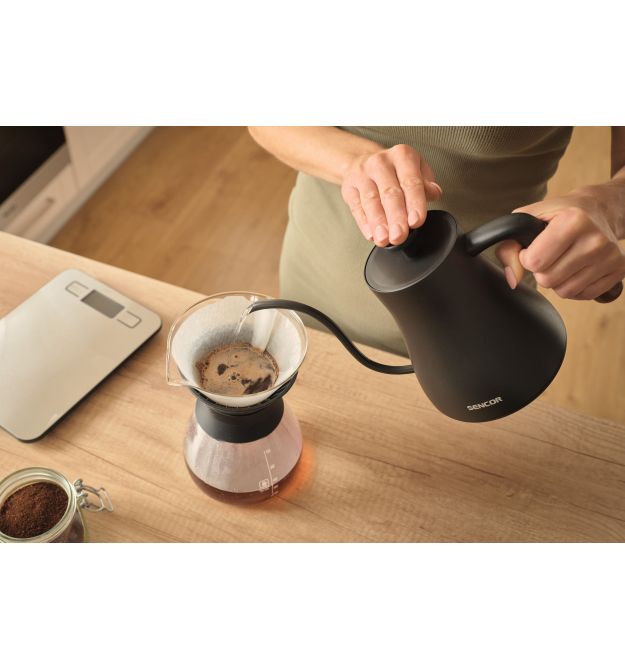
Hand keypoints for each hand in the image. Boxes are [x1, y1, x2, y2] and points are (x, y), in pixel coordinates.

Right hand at [340, 144, 442, 246]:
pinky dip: (364, 223)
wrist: (364, 162)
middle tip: (399, 235)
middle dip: (395, 217)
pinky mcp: (348, 188)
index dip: (414, 203)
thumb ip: (426, 184)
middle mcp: (381, 162)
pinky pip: (356, 207)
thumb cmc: (395, 171)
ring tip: (384, 239)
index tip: (416, 221)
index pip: (411, 182)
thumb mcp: (416, 170)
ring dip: (378, 223)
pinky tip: (371, 234)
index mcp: (402, 156)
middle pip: (389, 193)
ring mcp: (362, 174)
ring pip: (371, 201)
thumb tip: (433, 193)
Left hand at [496, 194, 624, 299]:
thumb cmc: (560, 214)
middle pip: (548, 279)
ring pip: (564, 291)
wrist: (599, 209)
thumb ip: (509, 247)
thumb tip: (513, 279)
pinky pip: (582, 295)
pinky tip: (577, 268)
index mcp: (573, 220)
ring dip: (557, 280)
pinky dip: (574, 286)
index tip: (534, 247)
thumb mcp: (529, 219)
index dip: (527, 258)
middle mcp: (595, 239)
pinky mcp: (619, 270)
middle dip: (542, 270)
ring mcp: (610, 256)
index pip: (534, 262)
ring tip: (563, 260)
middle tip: (550, 254)